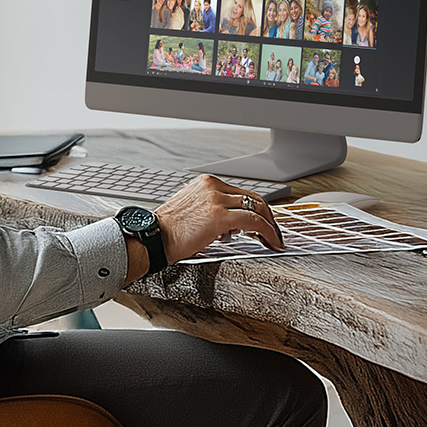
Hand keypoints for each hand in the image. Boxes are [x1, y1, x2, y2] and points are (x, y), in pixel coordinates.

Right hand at [155, 175, 283, 264]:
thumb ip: (211, 209)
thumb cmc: (167, 230)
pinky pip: (254, 222)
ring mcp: (216, 200)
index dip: (257, 208)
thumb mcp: (191, 210)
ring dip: (270, 226)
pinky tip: (271, 242)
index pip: (241, 193)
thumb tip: (231, 224)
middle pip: (253, 198)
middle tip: (274, 232)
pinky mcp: (219, 216)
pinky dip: (267, 232)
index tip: (264, 221)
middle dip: (268, 216)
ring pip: (256, 208)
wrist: (152, 237)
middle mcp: (213, 186)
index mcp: (206, 183)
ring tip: (274, 240)